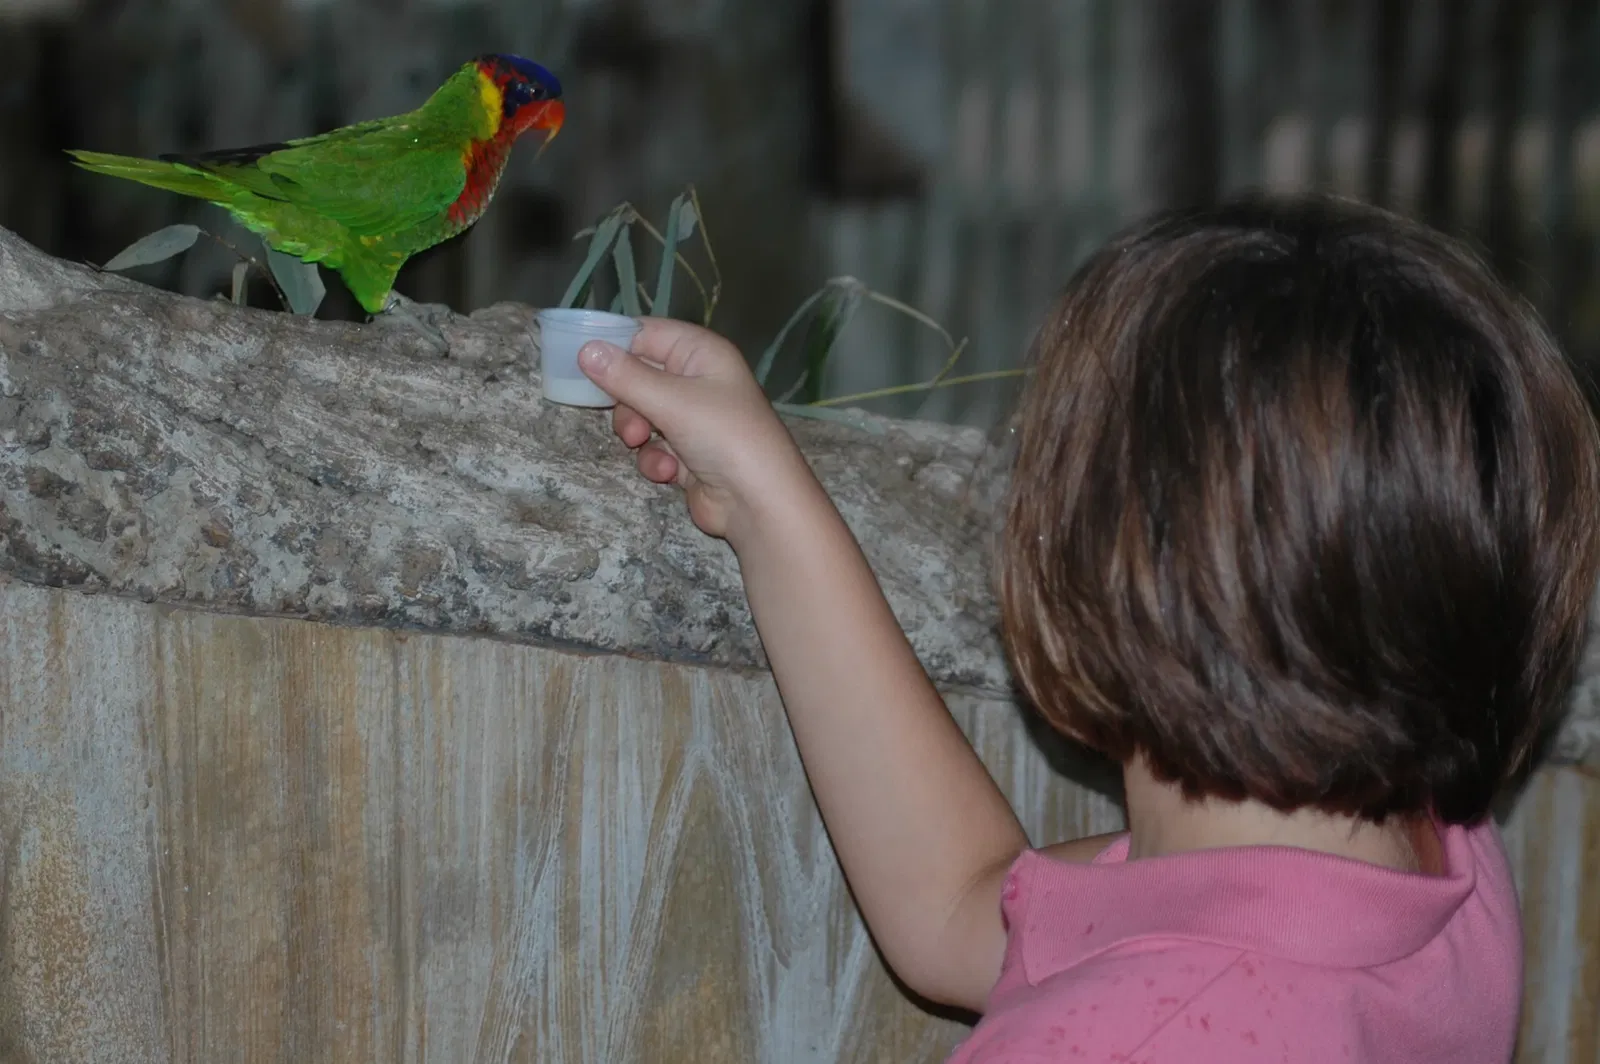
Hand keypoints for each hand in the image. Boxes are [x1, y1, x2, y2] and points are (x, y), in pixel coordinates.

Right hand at [578, 317, 814, 542]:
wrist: (758, 502)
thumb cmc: (723, 436)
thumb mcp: (671, 401)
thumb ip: (625, 377)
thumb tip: (586, 349)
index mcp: (702, 353)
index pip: (647, 334)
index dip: (615, 344)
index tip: (581, 357)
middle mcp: (698, 381)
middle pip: (639, 377)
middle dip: (625, 400)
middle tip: (624, 414)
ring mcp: (694, 419)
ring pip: (641, 415)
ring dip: (637, 433)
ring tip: (644, 443)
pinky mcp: (688, 454)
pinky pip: (654, 447)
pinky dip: (656, 460)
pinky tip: (669, 473)